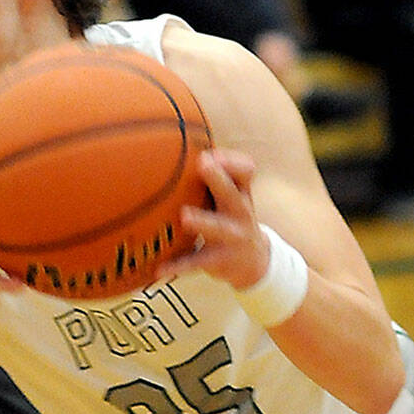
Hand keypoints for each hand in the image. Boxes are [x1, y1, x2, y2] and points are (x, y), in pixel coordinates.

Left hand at [169, 150, 270, 290]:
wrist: (255, 262)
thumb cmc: (231, 217)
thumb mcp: (231, 196)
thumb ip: (214, 174)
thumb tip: (175, 143)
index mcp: (241, 193)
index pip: (246, 172)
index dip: (231, 162)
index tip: (211, 153)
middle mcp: (241, 213)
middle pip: (232, 194)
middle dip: (219, 178)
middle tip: (203, 162)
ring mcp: (232, 238)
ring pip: (217, 228)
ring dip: (202, 221)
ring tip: (184, 216)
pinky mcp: (219, 261)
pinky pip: (196, 263)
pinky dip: (177, 266)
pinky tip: (158, 270)